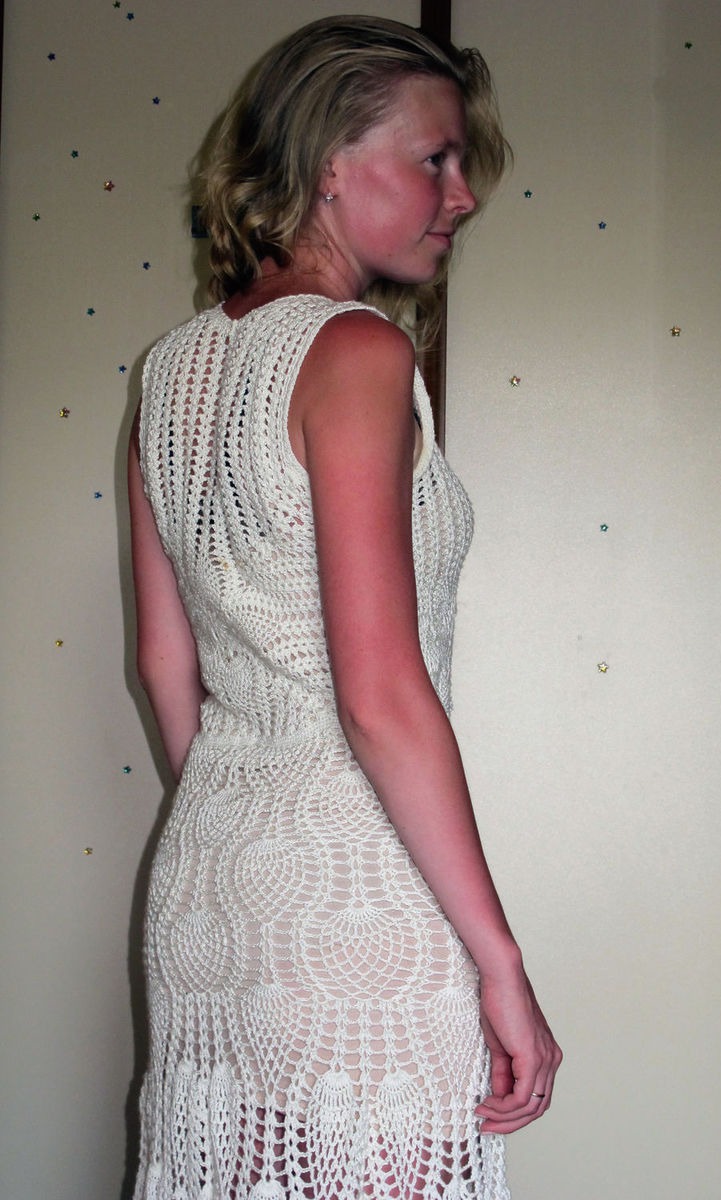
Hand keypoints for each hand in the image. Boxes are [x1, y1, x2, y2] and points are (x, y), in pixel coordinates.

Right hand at [475, 963, 561, 1134]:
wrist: (502, 979)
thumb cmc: (499, 1004)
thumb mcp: (500, 1047)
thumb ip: (503, 1073)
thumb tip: (498, 1097)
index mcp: (546, 1056)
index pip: (536, 1097)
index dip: (514, 1113)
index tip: (489, 1116)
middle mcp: (552, 1060)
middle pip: (538, 1108)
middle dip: (511, 1123)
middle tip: (487, 1127)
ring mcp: (546, 1060)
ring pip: (532, 1107)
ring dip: (505, 1117)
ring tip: (483, 1115)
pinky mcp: (534, 1058)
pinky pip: (524, 1096)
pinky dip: (505, 1106)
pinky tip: (488, 1104)